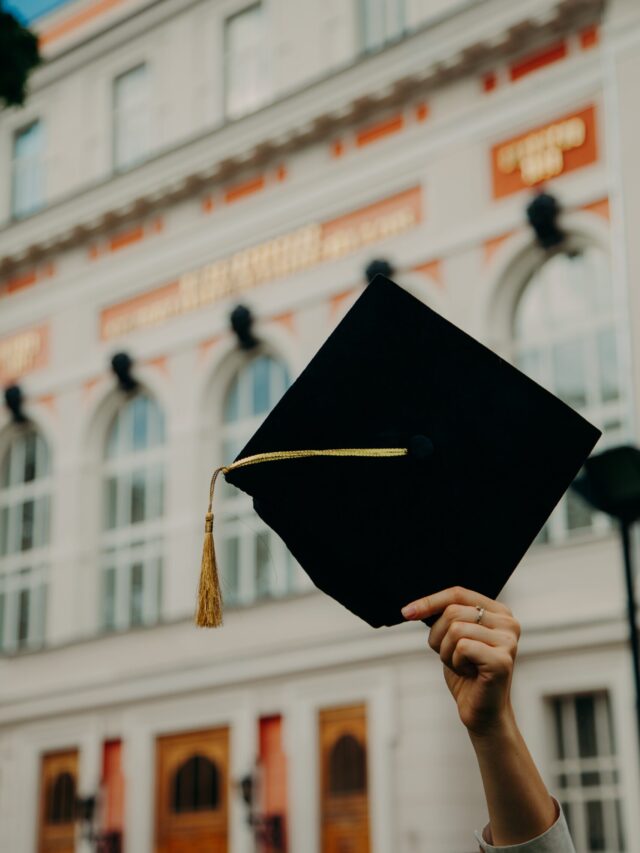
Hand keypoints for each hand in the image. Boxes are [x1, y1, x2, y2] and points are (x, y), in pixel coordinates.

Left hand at [402, 586, 520, 736]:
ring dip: (447, 652)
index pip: (458, 593)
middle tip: (450, 656)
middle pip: (453, 611)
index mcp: (498, 611)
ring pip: (455, 629)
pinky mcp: (502, 660)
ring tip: (463, 665)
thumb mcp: (454, 637)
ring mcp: (508, 641)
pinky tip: (470, 674)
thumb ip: (446, 617)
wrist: (482, 712)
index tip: (407, 612)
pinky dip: (455, 663)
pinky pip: (461, 647)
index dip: (430, 601)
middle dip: (439, 637)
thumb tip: (414, 607)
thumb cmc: (467, 674)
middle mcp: (508, 622)